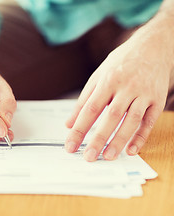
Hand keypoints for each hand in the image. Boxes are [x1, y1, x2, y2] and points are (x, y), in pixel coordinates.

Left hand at [65, 29, 171, 160]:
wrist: (153, 46)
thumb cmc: (120, 63)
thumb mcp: (98, 77)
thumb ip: (83, 101)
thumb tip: (69, 124)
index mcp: (107, 81)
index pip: (90, 109)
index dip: (79, 129)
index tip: (70, 146)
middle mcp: (126, 87)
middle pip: (110, 117)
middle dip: (98, 139)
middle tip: (89, 157)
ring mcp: (144, 93)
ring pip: (131, 120)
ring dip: (119, 140)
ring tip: (108, 157)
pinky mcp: (157, 99)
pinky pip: (149, 121)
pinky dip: (141, 137)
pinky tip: (131, 150)